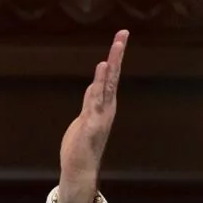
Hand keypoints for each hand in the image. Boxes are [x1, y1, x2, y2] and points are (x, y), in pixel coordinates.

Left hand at [57, 29, 127, 202]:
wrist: (80, 169)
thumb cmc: (81, 145)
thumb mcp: (84, 117)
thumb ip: (90, 101)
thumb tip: (93, 86)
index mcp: (104, 104)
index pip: (110, 76)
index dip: (115, 57)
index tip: (120, 37)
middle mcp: (106, 107)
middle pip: (112, 76)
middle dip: (117, 55)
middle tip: (123, 34)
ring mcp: (101, 115)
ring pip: (106, 86)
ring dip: (109, 68)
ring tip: (114, 49)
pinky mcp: (92, 124)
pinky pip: (95, 102)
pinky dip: (98, 87)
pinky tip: (99, 74)